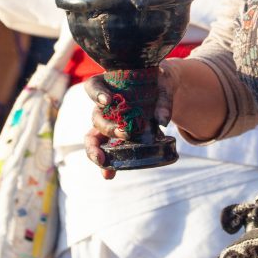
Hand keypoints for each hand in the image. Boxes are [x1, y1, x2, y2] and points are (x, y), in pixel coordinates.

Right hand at [82, 59, 180, 179]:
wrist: (163, 91)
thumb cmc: (158, 83)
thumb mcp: (165, 85)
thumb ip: (164, 100)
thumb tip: (162, 121)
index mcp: (108, 85)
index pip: (93, 87)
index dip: (96, 94)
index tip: (107, 101)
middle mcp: (104, 105)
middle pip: (95, 117)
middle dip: (107, 128)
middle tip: (123, 133)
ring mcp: (109, 122)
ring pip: (94, 137)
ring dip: (100, 150)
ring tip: (106, 163)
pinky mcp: (116, 137)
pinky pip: (106, 151)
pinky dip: (106, 165)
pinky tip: (109, 174)